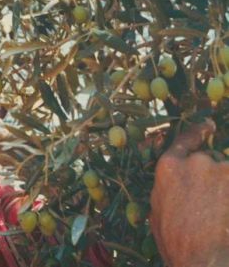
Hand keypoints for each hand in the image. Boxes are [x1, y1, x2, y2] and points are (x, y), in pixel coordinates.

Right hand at [150, 120, 228, 266]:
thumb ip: (165, 192)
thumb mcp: (158, 216)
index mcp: (168, 169)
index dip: (197, 133)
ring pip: (228, 175)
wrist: (206, 260)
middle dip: (215, 179)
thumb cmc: (179, 245)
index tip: (209, 126)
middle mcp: (195, 162)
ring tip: (223, 213)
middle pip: (210, 161)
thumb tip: (171, 185)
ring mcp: (221, 169)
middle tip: (215, 205)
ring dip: (227, 190)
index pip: (184, 141)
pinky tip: (228, 214)